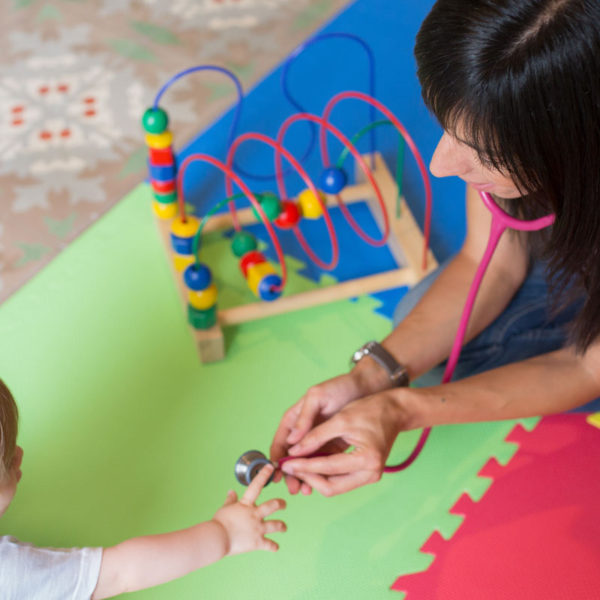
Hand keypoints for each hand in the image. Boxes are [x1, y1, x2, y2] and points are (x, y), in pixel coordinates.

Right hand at [213, 464, 285, 554]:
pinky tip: (275, 547)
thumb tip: (231, 492)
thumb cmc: (218, 523)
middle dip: (281, 504)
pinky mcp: (257, 543)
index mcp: (246, 505)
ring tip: (284, 527)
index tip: (270, 467)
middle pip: (273, 505)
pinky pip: (270, 545)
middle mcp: (254, 515)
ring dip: (282, 526)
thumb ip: (230, 500)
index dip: (264, 475)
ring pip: (276, 525)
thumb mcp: (225, 508)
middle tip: (284, 504)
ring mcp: (257, 528)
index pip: (256, 486)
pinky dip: (273, 546)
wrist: (216, 539)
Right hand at [270, 372, 369, 494]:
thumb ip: (304, 417)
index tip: (278, 474)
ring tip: (306, 489)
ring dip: (305, 476)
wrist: (366, 387)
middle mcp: (304, 430)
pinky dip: (320, 472)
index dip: (277, 459)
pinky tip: (322, 481)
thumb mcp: (318, 397)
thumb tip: (291, 442)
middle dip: (292, 473)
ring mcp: (318, 438)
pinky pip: (323, 461)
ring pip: (307, 462)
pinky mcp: (333, 443)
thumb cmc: (339, 387)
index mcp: (294, 418)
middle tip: (294, 488)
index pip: (280, 443)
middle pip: (292, 457)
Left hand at [279, 392, 405, 496]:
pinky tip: (309, 464)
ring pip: (335, 486)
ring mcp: (370, 475)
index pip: (327, 468)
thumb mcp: (341, 419)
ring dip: (314, 478)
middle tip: (288, 468)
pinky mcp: (366, 473)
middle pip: (331, 487)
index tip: (285, 463)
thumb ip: (316, 436)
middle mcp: (371, 473)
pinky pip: (341, 480)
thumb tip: (294, 452)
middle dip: (307, 478)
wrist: (395, 410)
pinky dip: (324, 474)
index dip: (303, 466)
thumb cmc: (370, 409)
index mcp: (367, 459)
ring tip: (295, 467)